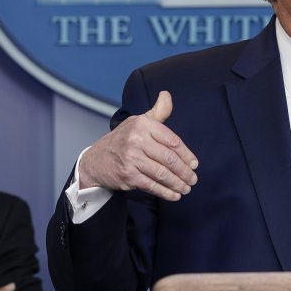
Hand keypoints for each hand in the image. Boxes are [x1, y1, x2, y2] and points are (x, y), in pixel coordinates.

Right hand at [79, 91, 197, 200]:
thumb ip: (157, 112)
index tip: (194, 164)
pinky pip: (152, 185)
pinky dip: (166, 192)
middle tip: (193, 179)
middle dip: (184, 171)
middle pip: (169, 158)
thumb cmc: (122, 139)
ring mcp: (131, 158)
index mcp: (142, 124)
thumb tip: (167, 95)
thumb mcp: (138, 122)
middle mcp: (136, 140)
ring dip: (178, 183)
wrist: (96, 160)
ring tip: (187, 188)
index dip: (186, 154)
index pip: (172, 140)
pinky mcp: (127, 175)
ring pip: (162, 173)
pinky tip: (175, 195)